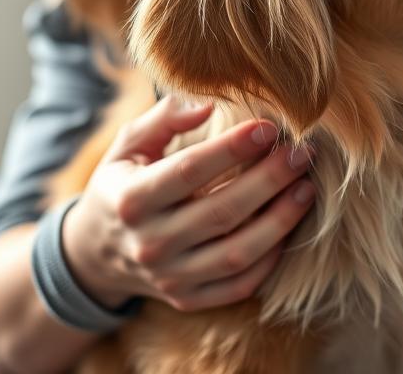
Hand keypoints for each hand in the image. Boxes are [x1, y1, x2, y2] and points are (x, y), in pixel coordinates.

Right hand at [61, 96, 314, 311]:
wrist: (96, 252)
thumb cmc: (122, 183)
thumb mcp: (129, 145)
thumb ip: (165, 118)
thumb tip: (208, 104)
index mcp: (132, 198)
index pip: (190, 170)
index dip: (232, 148)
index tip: (269, 128)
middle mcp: (149, 243)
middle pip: (221, 211)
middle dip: (269, 180)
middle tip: (302, 153)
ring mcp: (170, 276)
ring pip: (237, 253)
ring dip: (280, 221)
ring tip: (306, 188)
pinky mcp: (188, 298)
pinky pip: (239, 285)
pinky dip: (270, 259)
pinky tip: (289, 226)